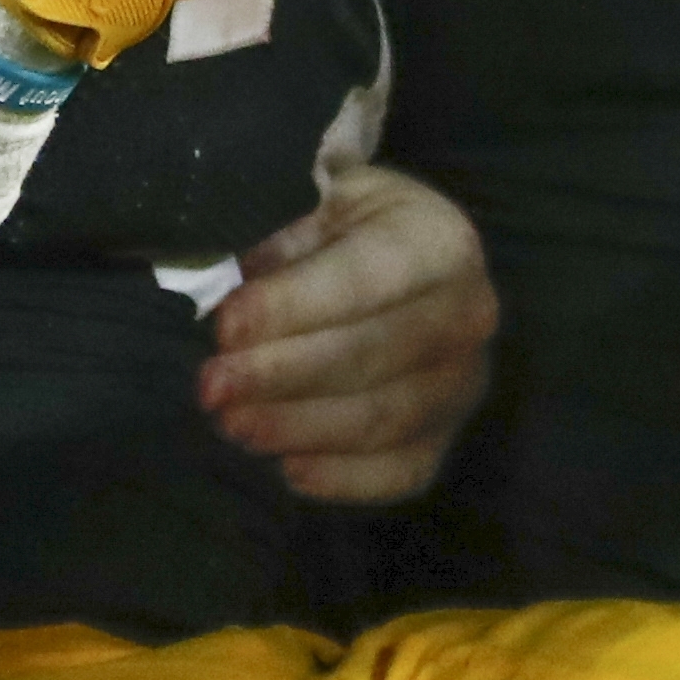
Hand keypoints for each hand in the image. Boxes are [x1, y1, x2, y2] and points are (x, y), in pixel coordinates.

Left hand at [203, 157, 498, 503]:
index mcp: (439, 240)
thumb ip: (275, 241)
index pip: (364, 278)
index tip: (226, 327)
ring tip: (231, 423)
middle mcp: (468, 313)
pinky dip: (344, 478)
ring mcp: (463, 381)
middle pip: (371, 355)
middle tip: (212, 386)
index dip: (292, 306)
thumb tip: (218, 290)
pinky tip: (289, 469)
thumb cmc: (344, 226)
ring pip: (381, 419)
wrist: (399, 257)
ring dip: (298, 427)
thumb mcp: (311, 202)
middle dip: (281, 375)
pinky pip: (402, 471)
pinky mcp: (445, 435)